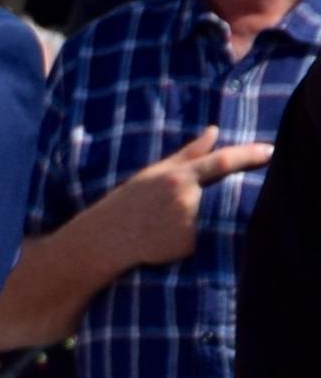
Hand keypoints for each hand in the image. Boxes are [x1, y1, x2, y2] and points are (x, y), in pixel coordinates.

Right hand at [91, 130, 276, 271]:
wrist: (106, 238)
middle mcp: (187, 200)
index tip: (270, 151)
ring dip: (211, 216)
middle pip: (226, 192)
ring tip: (175, 221)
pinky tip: (172, 237)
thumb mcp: (155, 172)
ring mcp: (189, 224)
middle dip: (230, 192)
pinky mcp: (189, 246)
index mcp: (178, 178)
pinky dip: (199, 235)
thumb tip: (214, 131)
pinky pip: (206, 238)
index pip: (222, 162)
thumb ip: (189, 153)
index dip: (249, 155)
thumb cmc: (129, 201)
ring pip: (217, 216)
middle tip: (216, 195)